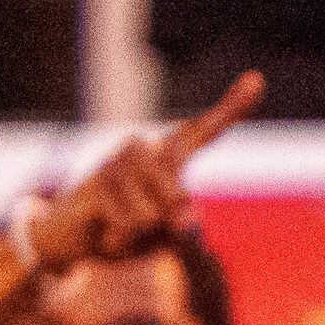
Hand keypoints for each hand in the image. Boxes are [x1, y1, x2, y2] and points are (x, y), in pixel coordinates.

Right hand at [17, 71, 262, 268]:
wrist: (67, 242)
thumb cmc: (121, 236)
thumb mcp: (160, 240)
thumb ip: (182, 232)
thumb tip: (186, 216)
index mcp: (167, 158)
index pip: (204, 130)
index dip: (231, 106)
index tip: (256, 80)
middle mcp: (145, 149)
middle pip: (178, 199)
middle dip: (164, 229)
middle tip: (140, 232)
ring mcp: (118, 160)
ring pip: (152, 216)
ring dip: (137, 238)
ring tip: (116, 228)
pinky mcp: (95, 181)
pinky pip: (127, 225)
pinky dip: (119, 243)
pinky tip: (103, 233)